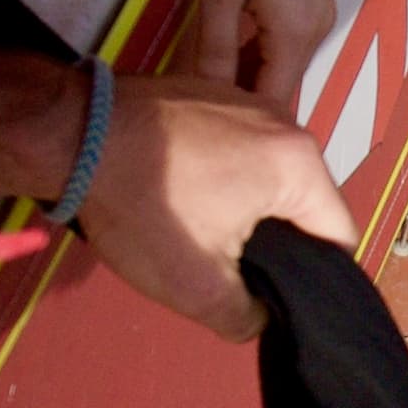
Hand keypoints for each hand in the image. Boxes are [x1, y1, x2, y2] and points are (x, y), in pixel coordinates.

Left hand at [74, 73, 356, 341]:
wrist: (69, 135)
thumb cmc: (141, 206)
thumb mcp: (197, 288)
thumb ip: (247, 317)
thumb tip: (259, 315)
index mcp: (299, 165)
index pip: (338, 237)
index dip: (316, 281)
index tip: (279, 298)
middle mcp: (285, 120)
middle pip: (304, 204)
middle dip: (276, 243)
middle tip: (231, 271)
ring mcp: (247, 99)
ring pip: (268, 175)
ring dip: (245, 208)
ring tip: (201, 231)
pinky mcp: (211, 90)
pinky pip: (237, 147)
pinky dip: (220, 175)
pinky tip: (180, 193)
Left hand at [190, 0, 334, 118]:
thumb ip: (213, 45)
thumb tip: (205, 95)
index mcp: (298, 34)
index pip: (273, 103)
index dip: (239, 122)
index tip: (199, 125)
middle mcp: (317, 25)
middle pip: (277, 81)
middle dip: (236, 96)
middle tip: (189, 103)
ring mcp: (318, 4)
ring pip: (278, 55)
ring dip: (242, 65)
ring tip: (196, 69)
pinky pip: (283, 30)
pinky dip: (254, 40)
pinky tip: (221, 31)